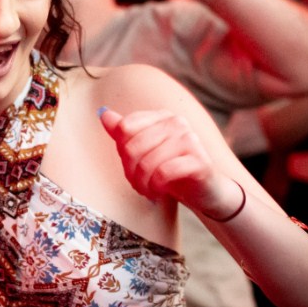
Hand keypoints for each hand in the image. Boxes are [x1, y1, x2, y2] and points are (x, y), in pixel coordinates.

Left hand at [99, 107, 236, 217]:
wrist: (204, 192)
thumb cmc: (172, 170)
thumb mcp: (145, 152)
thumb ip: (124, 133)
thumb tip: (103, 114)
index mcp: (162, 116)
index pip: (126, 127)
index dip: (122, 151)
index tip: (130, 166)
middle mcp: (177, 122)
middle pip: (133, 146)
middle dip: (130, 171)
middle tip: (137, 184)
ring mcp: (190, 139)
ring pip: (147, 161)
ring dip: (142, 183)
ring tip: (148, 190)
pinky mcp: (200, 160)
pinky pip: (164, 172)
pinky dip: (156, 186)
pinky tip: (160, 191)